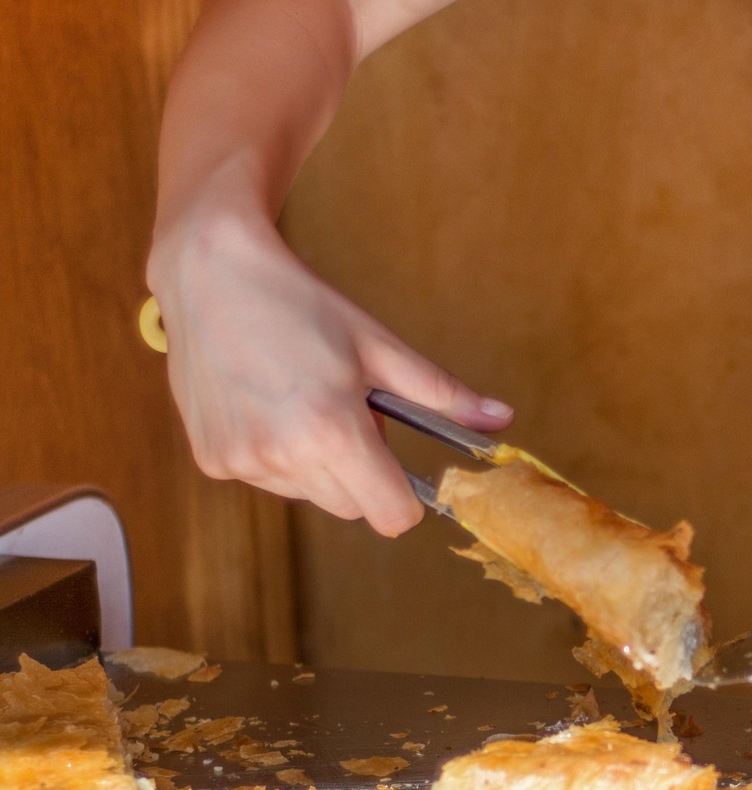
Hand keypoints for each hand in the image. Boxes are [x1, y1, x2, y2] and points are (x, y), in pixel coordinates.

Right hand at [147, 215, 512, 535]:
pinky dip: (278, 455)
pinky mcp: (211, 460)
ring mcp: (241, 462)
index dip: (406, 497)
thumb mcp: (380, 348)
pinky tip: (268, 404)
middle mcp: (280, 456)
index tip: (402, 467)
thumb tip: (502, 420)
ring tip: (304, 400)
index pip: (391, 515)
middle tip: (347, 408)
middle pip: (353, 507)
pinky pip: (269, 480)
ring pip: (311, 495)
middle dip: (363, 471)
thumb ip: (442, 394)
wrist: (211, 274)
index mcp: (330, 432)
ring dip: (320, 464)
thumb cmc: (301, 305)